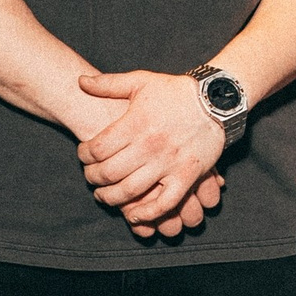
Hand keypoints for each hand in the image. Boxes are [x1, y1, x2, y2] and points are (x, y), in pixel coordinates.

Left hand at [76, 70, 232, 236]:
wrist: (216, 100)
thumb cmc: (175, 91)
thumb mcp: (141, 81)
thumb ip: (108, 83)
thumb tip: (80, 81)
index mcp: (136, 123)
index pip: (97, 148)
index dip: (84, 154)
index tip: (83, 154)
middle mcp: (149, 145)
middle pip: (108, 172)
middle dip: (92, 177)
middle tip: (90, 176)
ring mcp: (168, 163)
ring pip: (130, 190)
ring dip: (110, 197)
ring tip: (103, 195)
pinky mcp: (186, 176)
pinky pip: (164, 203)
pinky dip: (146, 213)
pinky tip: (133, 215)